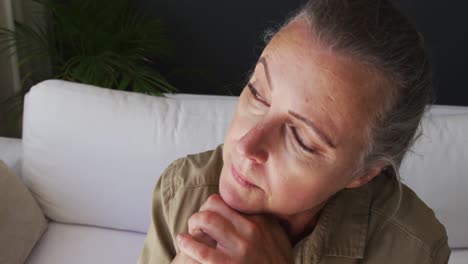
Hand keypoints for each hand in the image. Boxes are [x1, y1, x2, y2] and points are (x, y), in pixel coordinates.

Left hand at [176, 194, 292, 263]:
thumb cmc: (277, 263)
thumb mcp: (279, 238)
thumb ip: (267, 221)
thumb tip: (255, 207)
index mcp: (261, 220)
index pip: (229, 200)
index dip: (213, 206)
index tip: (209, 215)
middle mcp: (251, 230)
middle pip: (214, 205)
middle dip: (201, 211)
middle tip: (197, 224)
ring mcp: (240, 248)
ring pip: (206, 220)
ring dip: (193, 223)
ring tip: (188, 233)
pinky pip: (201, 250)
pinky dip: (187, 244)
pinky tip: (182, 242)